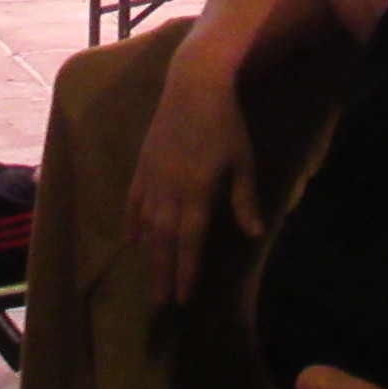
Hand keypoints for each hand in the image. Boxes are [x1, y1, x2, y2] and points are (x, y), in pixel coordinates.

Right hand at [127, 48, 260, 304]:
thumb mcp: (242, 161)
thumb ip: (243, 200)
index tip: (183, 298)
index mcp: (197, 191)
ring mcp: (153, 177)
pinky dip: (133, 224)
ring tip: (150, 279)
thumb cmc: (226, 122)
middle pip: (165, 240)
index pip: (190, 241)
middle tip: (161, 304)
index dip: (186, 270)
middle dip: (164, 273)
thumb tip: (254, 234)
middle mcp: (170, 190)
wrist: (194, 84)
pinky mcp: (143, 164)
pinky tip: (133, 243)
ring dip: (150, 255)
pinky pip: (134, 201)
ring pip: (148, 225)